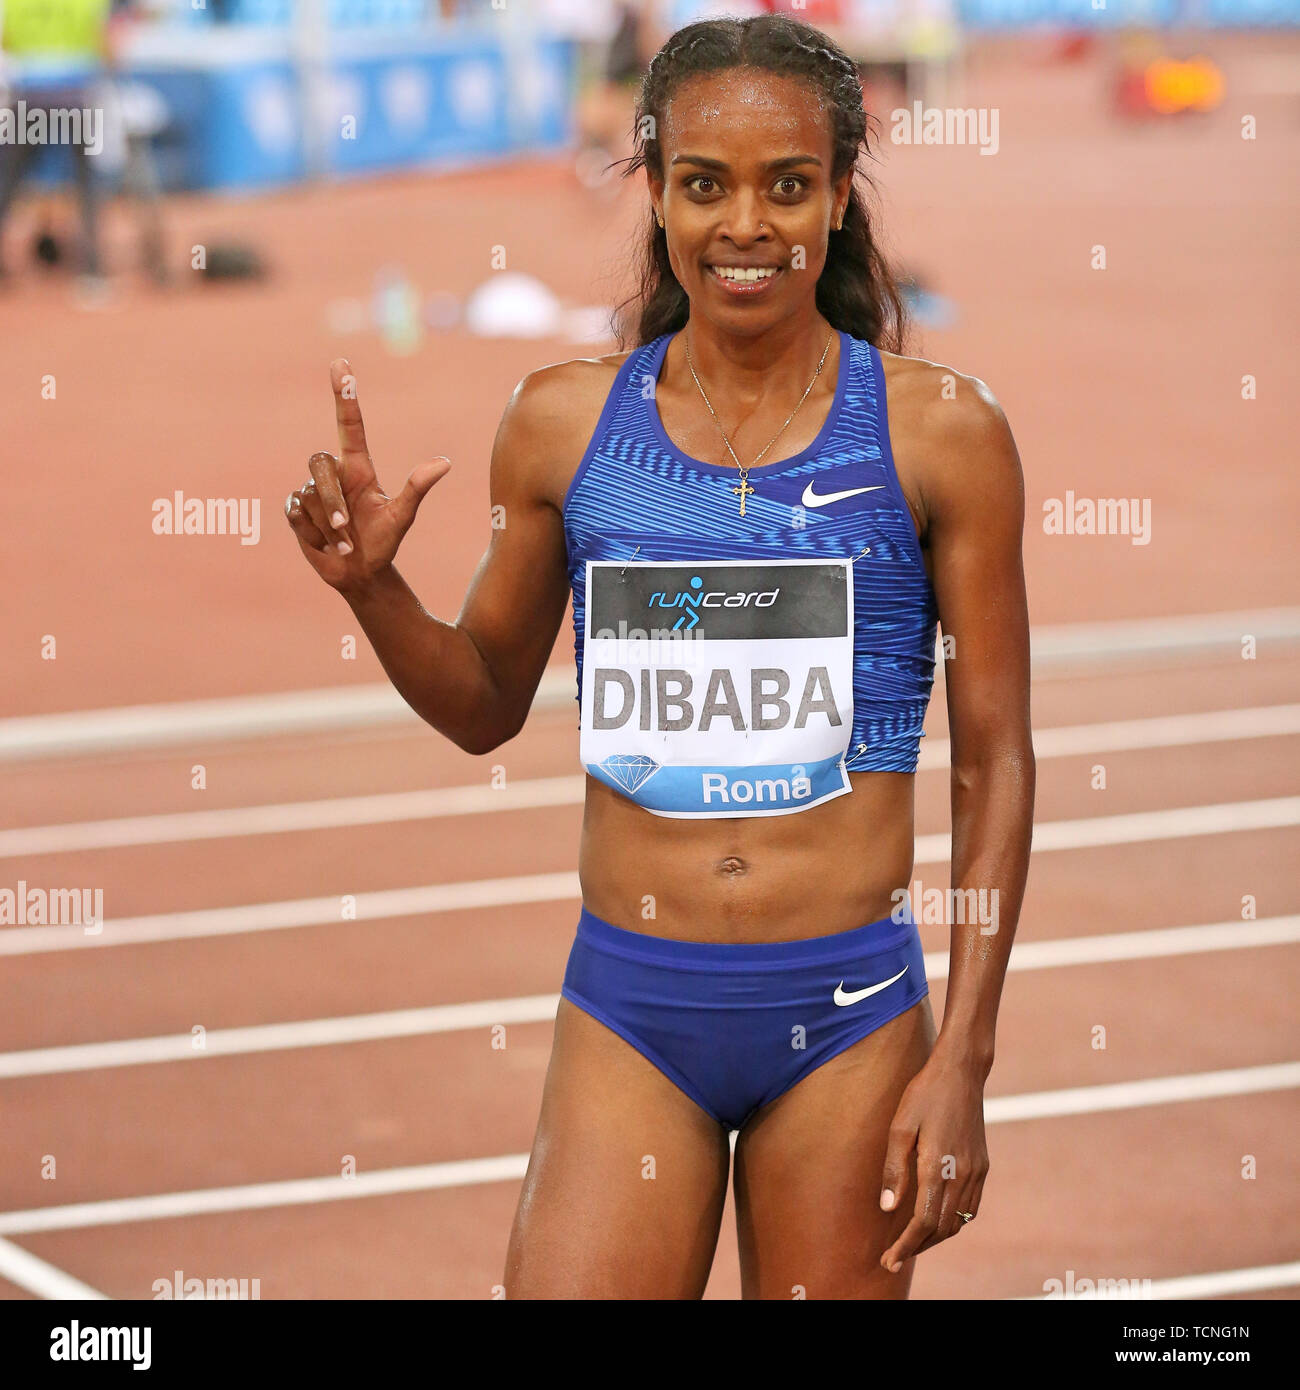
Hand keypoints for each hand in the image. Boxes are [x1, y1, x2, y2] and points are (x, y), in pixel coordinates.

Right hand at [285, 358, 449, 592]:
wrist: (360, 574)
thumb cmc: (384, 542)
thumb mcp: (402, 517)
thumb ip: (417, 488)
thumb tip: (444, 463)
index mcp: (358, 468)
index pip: (349, 425)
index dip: (344, 395)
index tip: (341, 364)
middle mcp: (334, 474)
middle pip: (319, 465)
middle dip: (332, 501)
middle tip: (346, 530)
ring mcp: (312, 491)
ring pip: (308, 495)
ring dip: (327, 526)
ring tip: (343, 543)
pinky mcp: (295, 511)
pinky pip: (295, 513)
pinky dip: (312, 533)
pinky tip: (325, 544)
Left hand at [878, 1049, 988, 1271]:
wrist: (961, 1072)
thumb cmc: (924, 1094)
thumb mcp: (900, 1126)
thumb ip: (894, 1169)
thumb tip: (887, 1208)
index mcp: (938, 1167)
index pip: (922, 1223)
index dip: (905, 1246)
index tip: (888, 1261)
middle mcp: (962, 1175)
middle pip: (941, 1229)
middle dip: (917, 1247)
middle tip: (893, 1257)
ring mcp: (976, 1172)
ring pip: (958, 1222)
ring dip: (935, 1238)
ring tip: (911, 1243)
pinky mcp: (982, 1166)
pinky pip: (970, 1208)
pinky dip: (953, 1222)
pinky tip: (936, 1220)